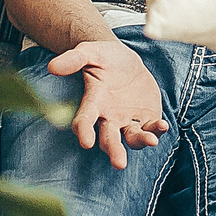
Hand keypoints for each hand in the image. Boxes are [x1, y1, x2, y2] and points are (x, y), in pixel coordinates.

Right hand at [47, 40, 167, 168]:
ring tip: (151, 141)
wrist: (125, 60)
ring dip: (141, 141)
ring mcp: (128, 120)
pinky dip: (157, 130)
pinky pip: (151, 128)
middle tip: (119, 163)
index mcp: (93, 103)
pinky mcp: (146, 118)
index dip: (84, 131)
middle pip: (108, 139)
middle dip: (114, 151)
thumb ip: (74, 59)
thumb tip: (52, 66)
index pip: (84, 120)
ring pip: (132, 138)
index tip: (85, 142)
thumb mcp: (90, 51)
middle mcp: (109, 117)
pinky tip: (163, 126)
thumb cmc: (104, 57)